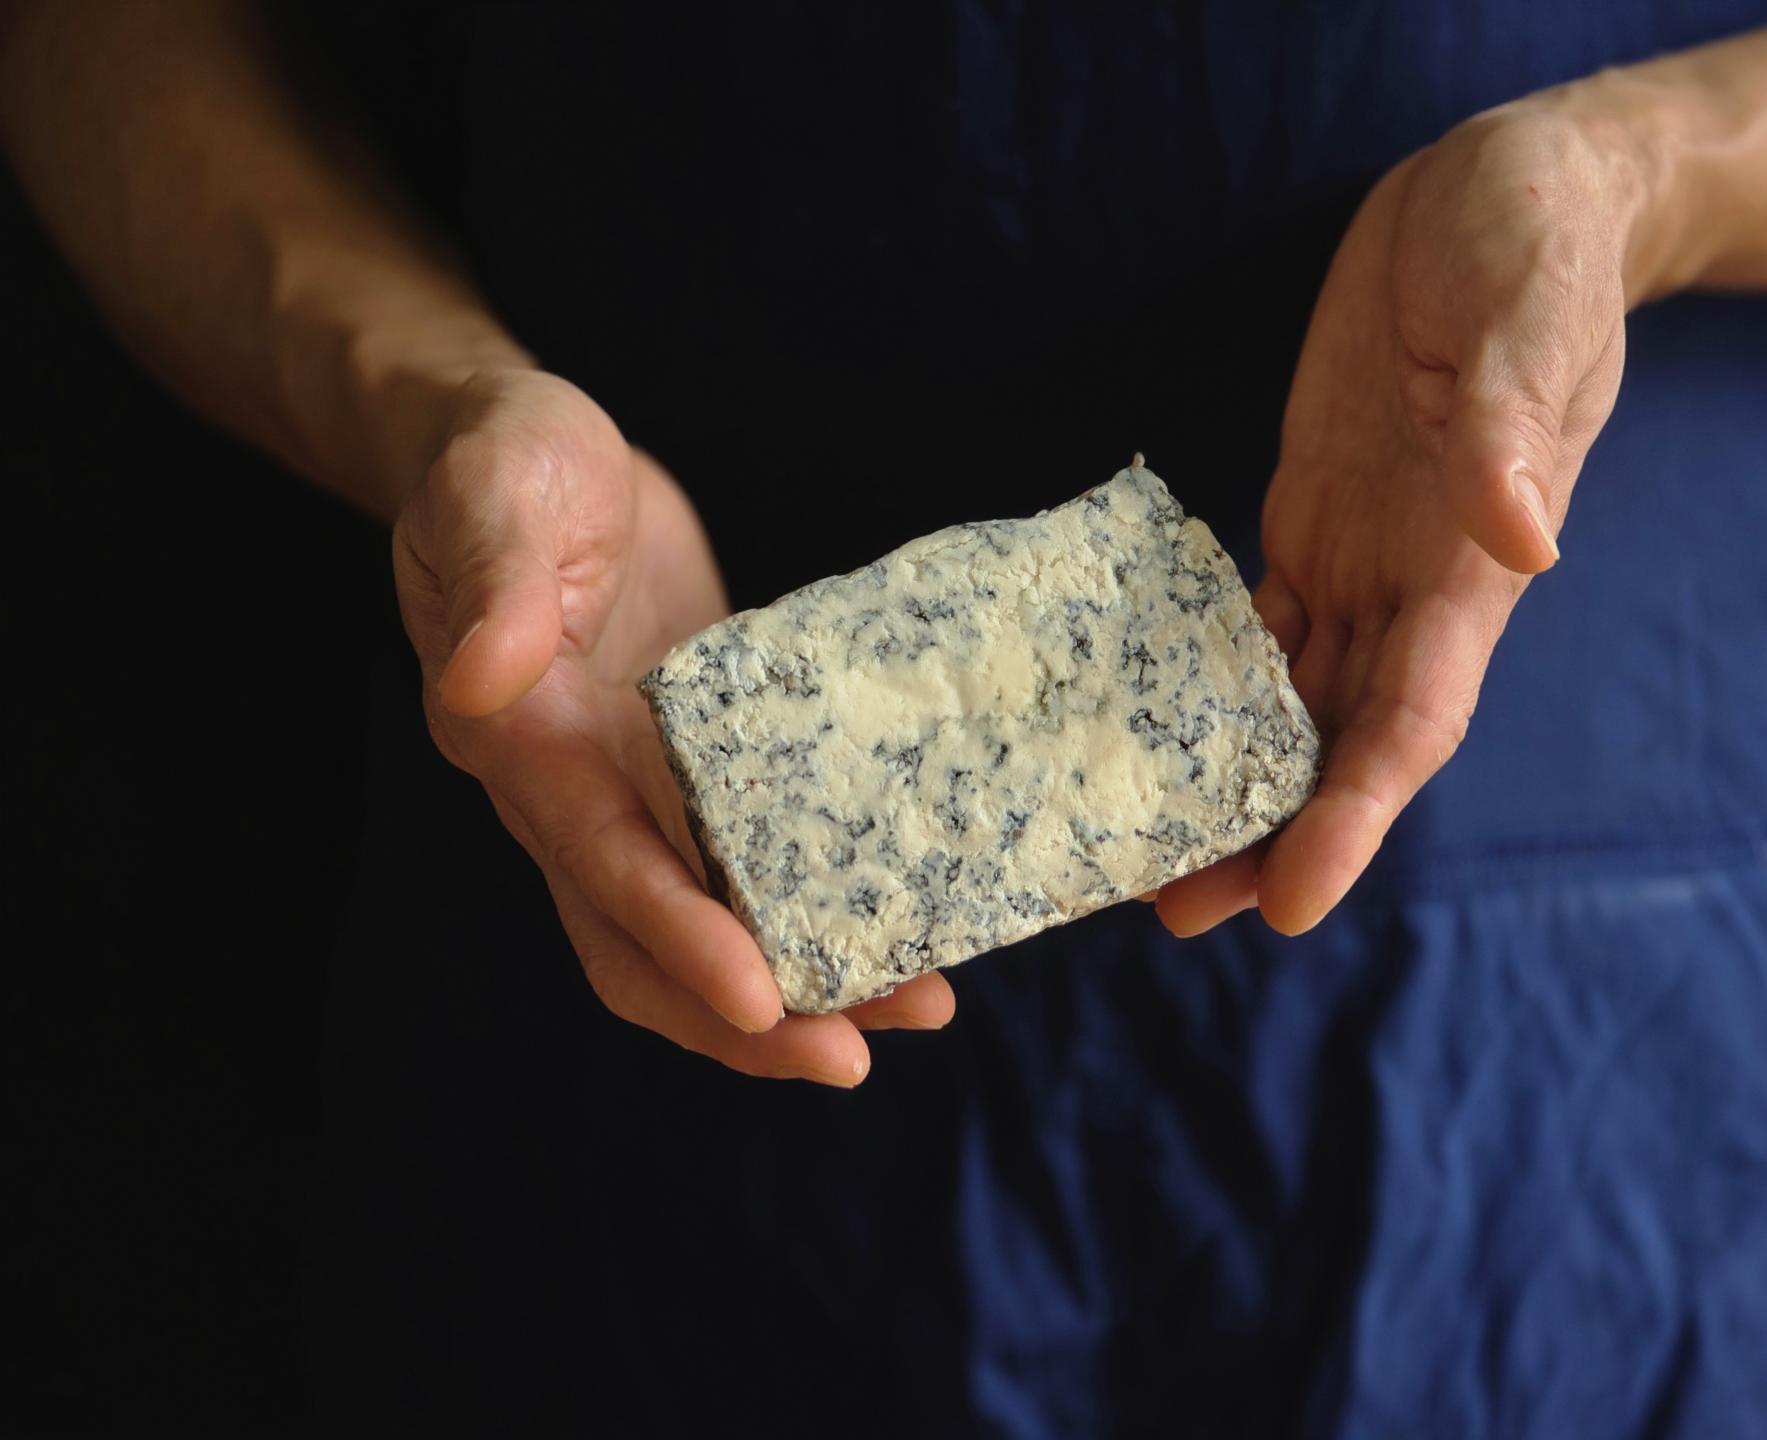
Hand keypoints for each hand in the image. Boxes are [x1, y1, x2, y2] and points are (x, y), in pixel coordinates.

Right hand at [393, 369, 954, 1083]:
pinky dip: (812, 899)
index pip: (599, 863)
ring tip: (914, 1004)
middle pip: (644, 946)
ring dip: (798, 979)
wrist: (528, 448)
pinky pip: (749, 856)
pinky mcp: (692, 762)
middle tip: (853, 1053)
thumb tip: (481, 679)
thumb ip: (494, 583)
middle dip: (742, 1017)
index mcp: (522, 742)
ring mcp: (634, 786)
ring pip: (707, 921)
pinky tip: (899, 912)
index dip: (676, 936)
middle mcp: (573, 792)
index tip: (760, 997)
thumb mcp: (498, 492)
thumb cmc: (505, 460)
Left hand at [1159, 101, 1644, 936]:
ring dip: (1230, 779)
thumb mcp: (1528, 315)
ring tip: (1147, 848)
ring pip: (1293, 700)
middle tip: (1177, 910)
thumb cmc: (1535, 244)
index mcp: (1471, 563)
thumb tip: (1523, 540)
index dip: (1355, 816)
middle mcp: (1415, 584)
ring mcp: (1362, 555)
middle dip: (1269, 832)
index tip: (1291, 901)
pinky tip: (1148, 726)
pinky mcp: (1313, 515)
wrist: (1507, 191)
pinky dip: (1208, 685)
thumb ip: (1515, 425)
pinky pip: (1259, 624)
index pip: (1413, 719)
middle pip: (1340, 740)